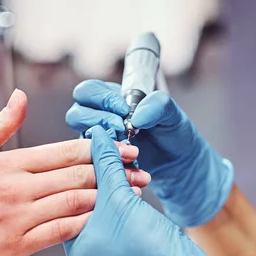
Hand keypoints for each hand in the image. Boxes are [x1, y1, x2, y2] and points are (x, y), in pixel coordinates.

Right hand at [0, 89, 150, 255]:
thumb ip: (0, 124)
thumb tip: (21, 98)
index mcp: (8, 164)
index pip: (63, 152)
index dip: (98, 149)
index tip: (123, 147)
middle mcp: (18, 189)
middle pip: (76, 177)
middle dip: (112, 172)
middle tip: (137, 170)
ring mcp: (19, 218)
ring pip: (74, 203)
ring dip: (104, 197)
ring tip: (127, 194)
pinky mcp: (17, 245)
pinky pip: (60, 232)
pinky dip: (83, 224)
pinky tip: (99, 220)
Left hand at [64, 126, 240, 255]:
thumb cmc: (149, 248)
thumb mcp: (122, 196)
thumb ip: (106, 163)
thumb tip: (97, 138)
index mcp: (73, 243)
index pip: (69, 194)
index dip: (84, 166)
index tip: (96, 146)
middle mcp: (83, 245)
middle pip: (85, 196)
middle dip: (104, 173)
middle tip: (116, 153)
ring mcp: (101, 243)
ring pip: (102, 200)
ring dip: (119, 181)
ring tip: (133, 169)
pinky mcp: (119, 238)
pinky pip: (115, 208)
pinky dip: (124, 193)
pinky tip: (135, 183)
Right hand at [66, 80, 232, 227]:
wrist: (180, 164)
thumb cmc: (174, 133)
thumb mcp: (172, 114)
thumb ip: (158, 105)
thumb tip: (138, 115)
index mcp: (111, 100)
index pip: (88, 91)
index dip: (100, 98)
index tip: (124, 109)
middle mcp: (99, 120)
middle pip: (76, 114)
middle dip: (97, 119)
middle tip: (122, 128)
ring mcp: (97, 144)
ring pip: (79, 139)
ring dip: (99, 141)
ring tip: (125, 147)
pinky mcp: (100, 164)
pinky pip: (90, 163)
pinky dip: (106, 162)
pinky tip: (128, 164)